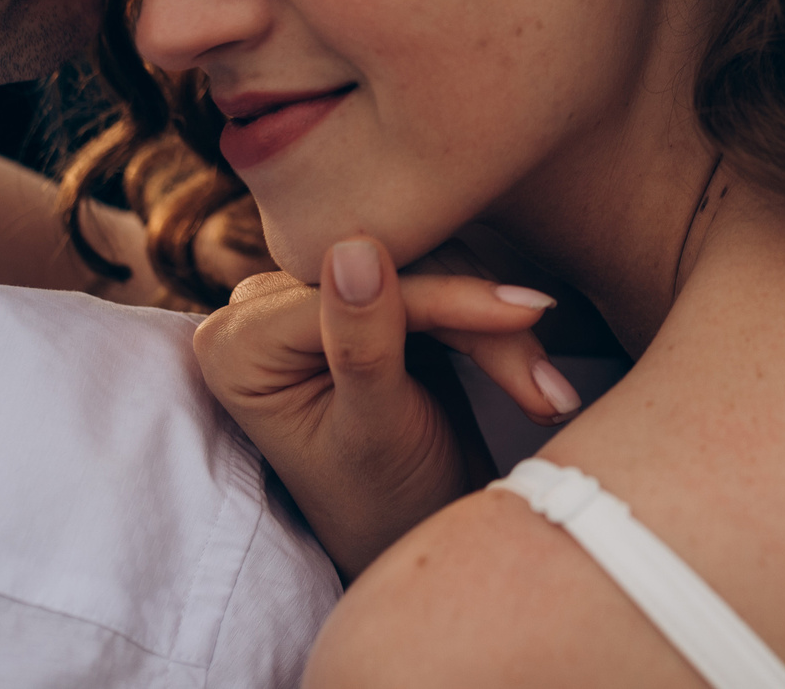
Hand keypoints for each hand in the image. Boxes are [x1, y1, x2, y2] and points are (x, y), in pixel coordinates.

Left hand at [194, 235, 581, 576]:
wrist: (415, 539)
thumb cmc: (381, 510)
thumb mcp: (373, 432)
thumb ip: (361, 343)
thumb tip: (354, 246)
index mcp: (236, 346)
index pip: (351, 290)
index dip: (444, 299)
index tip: (525, 313)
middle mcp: (262, 312)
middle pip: (393, 272)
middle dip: (478, 324)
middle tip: (547, 384)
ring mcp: (316, 300)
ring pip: (429, 271)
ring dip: (495, 330)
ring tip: (548, 395)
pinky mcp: (369, 299)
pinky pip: (440, 281)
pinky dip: (489, 327)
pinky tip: (534, 374)